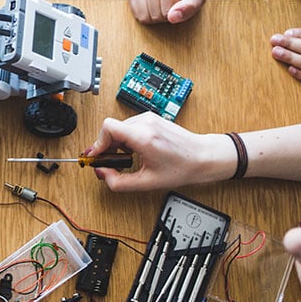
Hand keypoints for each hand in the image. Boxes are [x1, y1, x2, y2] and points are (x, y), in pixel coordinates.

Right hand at [86, 114, 235, 190]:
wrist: (203, 156)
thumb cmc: (182, 168)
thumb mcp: (147, 182)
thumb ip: (119, 182)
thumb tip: (103, 174)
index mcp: (143, 137)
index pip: (108, 128)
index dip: (98, 143)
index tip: (97, 156)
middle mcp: (145, 123)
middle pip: (111, 129)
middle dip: (107, 147)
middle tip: (109, 162)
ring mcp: (149, 119)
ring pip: (120, 127)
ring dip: (117, 143)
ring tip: (126, 158)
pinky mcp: (152, 119)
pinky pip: (130, 126)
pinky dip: (127, 139)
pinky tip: (135, 151)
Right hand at [127, 0, 220, 23]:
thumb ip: (189, 8)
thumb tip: (172, 18)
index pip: (166, 13)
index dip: (175, 14)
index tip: (180, 3)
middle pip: (154, 15)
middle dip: (164, 15)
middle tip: (172, 4)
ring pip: (143, 16)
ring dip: (154, 16)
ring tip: (162, 3)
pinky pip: (135, 13)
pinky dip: (145, 13)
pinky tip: (153, 2)